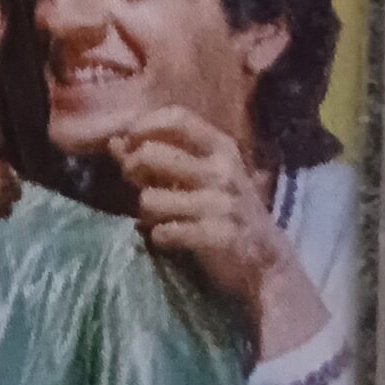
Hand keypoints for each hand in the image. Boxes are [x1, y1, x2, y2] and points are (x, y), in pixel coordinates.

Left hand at [113, 109, 328, 361]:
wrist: (270, 266)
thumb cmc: (227, 212)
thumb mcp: (201, 177)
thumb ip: (159, 157)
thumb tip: (114, 141)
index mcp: (222, 148)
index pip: (177, 117)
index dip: (144, 123)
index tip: (128, 138)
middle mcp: (223, 171)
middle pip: (152, 154)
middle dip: (132, 167)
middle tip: (133, 180)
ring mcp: (221, 204)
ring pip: (150, 198)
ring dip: (145, 211)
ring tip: (157, 217)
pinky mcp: (217, 237)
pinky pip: (164, 231)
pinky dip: (159, 236)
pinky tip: (167, 239)